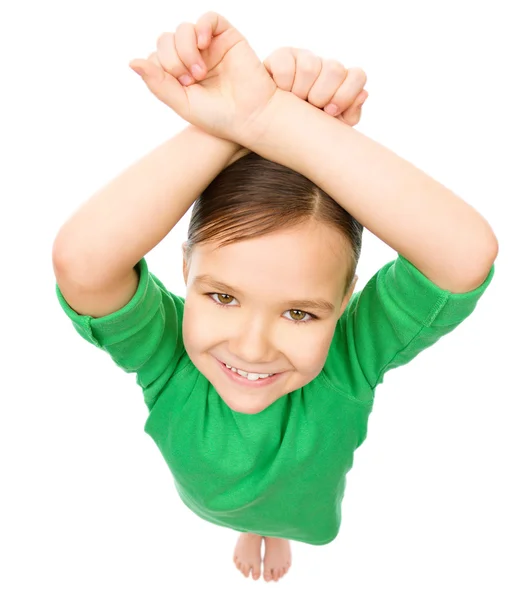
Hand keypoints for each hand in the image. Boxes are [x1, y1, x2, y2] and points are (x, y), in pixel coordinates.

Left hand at [129, 12, 277, 143]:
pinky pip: (208, 18)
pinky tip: (204, 44)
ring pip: (183, 30)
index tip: (181, 87)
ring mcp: (210, 47)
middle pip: (165, 41)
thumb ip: (157, 83)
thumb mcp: (182, 103)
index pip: (156, 57)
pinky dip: (202, 27)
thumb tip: (132, 62)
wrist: (252, 117)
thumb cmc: (219, 117)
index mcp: (180, 75)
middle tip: (191, 80)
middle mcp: (193, 58)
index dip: (162, 69)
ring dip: (185, 50)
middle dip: (172, 60)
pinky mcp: (228, 37)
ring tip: (200, 72)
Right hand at [263, 47, 367, 126]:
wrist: (276, 128)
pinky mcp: (282, 56)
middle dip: (322, 95)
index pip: (357, 76)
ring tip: (294, 102)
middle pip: (335, 69)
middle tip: (311, 108)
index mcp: (341, 82)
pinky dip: (283, 83)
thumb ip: (350, 115)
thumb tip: (363, 94)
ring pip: (310, 68)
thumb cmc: (307, 128)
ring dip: (301, 91)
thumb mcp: (330, 129)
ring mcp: (304, 58)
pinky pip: (286, 66)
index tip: (331, 111)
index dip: (346, 94)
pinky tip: (280, 92)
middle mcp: (325, 66)